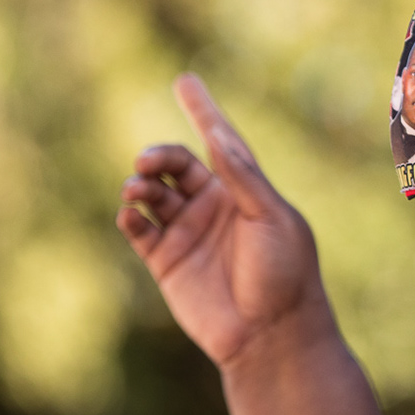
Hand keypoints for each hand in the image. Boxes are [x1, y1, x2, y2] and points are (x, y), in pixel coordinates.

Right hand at [117, 74, 334, 369]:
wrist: (270, 334)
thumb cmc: (284, 273)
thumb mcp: (272, 218)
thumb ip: (243, 179)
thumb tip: (216, 136)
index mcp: (244, 190)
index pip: (220, 141)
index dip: (203, 111)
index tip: (185, 80)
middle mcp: (213, 206)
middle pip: (176, 164)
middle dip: (158, 156)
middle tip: (146, 162)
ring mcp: (188, 232)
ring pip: (153, 194)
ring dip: (139, 186)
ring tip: (136, 190)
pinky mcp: (166, 261)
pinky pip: (139, 231)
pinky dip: (130, 218)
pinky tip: (130, 215)